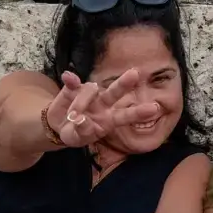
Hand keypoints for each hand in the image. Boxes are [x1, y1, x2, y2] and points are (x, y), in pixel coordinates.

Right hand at [44, 70, 161, 149]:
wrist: (57, 126)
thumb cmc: (74, 133)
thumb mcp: (77, 138)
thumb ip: (82, 131)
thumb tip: (80, 119)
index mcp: (109, 119)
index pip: (126, 115)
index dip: (139, 112)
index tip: (155, 108)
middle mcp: (103, 103)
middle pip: (115, 92)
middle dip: (124, 83)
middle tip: (135, 74)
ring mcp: (90, 94)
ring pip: (90, 90)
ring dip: (80, 103)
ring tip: (71, 116)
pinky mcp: (74, 87)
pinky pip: (73, 82)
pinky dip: (71, 80)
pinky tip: (67, 77)